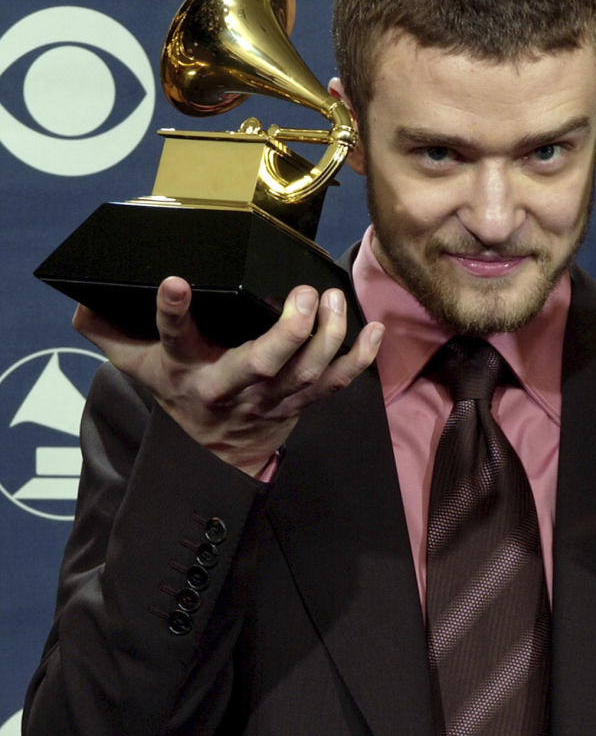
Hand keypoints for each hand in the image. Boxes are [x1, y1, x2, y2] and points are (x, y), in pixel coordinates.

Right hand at [73, 276, 383, 474]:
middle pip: (263, 364)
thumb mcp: (140, 368)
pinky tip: (374, 329)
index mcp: (189, 371)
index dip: (174, 312)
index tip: (176, 281)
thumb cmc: (181, 394)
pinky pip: (338, 384)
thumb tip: (81, 304)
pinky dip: (361, 359)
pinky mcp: (303, 402)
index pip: (175, 338)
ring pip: (308, 373)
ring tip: (334, 297)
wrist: (216, 453)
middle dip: (288, 332)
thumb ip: (112, 334)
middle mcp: (234, 386)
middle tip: (303, 295)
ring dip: (329, 337)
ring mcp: (274, 398)